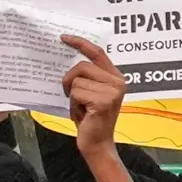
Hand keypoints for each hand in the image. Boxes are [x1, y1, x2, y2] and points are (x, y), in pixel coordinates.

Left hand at [63, 34, 126, 153]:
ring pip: (77, 81)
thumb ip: (87, 76)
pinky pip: (76, 94)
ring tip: (81, 108)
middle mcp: (118, 82)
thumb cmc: (90, 119)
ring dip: (72, 96)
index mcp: (115, 77)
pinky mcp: (104, 102)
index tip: (63, 37)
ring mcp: (112, 92)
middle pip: (82, 66)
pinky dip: (74, 105)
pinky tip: (82, 115)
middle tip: (69, 95)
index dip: (80, 43)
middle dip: (69, 80)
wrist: (97, 144)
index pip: (97, 52)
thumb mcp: (90, 92)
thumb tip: (68, 57)